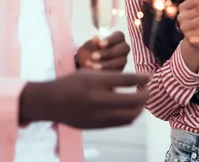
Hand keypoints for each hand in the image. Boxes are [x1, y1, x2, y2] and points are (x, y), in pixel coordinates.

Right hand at [19, 70, 149, 128]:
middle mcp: (99, 100)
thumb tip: (133, 81)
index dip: (141, 78)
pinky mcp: (98, 126)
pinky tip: (130, 109)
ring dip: (140, 108)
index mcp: (96, 82)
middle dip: (145, 95)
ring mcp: (99, 115)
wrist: (50, 102)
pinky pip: (121, 123)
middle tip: (147, 90)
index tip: (148, 77)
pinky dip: (130, 116)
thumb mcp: (89, 73)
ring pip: (130, 115)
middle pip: (133, 101)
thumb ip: (110, 78)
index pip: (127, 80)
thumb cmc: (71, 83)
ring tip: (140, 100)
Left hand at [76, 31, 129, 71]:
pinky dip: (105, 72)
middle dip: (108, 53)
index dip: (111, 40)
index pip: (119, 36)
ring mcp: (123, 61)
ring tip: (93, 66)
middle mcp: (123, 49)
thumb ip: (92, 43)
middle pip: (124, 48)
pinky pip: (117, 72)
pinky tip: (94, 72)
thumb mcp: (88, 47)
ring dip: (107, 64)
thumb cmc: (89, 52)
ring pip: (121, 62)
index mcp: (117, 38)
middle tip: (93, 56)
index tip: (100, 44)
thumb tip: (96, 38)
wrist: (86, 66)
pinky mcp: (120, 72)